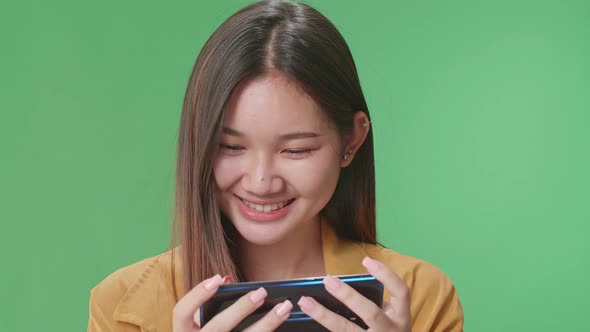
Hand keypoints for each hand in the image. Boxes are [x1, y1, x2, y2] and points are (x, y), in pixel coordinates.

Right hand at [172, 274, 292, 331]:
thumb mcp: (202, 325)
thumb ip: (211, 305)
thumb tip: (227, 280)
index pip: (181, 312)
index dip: (198, 293)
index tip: (218, 278)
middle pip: (219, 327)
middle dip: (241, 308)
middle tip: (262, 292)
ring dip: (267, 323)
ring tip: (284, 308)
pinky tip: (284, 326)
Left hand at [297, 257, 410, 331]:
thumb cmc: (387, 330)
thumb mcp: (389, 318)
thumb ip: (373, 302)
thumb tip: (340, 284)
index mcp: (401, 317)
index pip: (401, 291)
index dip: (386, 275)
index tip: (366, 260)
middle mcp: (390, 331)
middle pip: (370, 313)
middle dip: (348, 296)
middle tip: (327, 280)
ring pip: (347, 330)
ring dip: (324, 315)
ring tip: (305, 302)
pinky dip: (324, 326)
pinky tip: (308, 318)